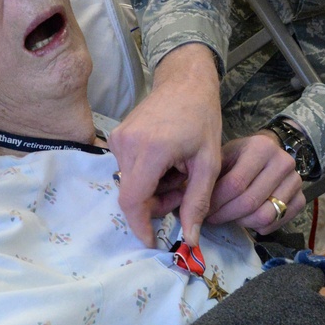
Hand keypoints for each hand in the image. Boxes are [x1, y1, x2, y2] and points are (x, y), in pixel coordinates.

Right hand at [108, 44, 221, 245]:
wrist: (185, 82)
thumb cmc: (202, 118)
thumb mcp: (208, 164)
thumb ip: (198, 203)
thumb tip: (190, 239)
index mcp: (150, 150)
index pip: (133, 201)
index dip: (140, 226)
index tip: (152, 242)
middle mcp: (126, 144)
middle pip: (132, 195)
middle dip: (156, 204)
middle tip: (183, 194)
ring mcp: (118, 138)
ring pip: (130, 184)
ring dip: (153, 190)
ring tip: (178, 174)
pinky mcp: (116, 136)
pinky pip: (128, 169)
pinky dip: (148, 176)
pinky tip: (167, 164)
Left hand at [207, 133, 304, 233]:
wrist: (271, 152)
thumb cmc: (241, 157)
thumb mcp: (224, 156)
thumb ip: (210, 177)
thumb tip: (188, 204)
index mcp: (261, 147)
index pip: (235, 183)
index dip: (216, 202)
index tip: (202, 211)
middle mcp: (283, 162)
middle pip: (249, 202)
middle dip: (226, 215)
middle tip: (212, 218)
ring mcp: (295, 181)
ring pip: (264, 216)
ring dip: (242, 222)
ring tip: (231, 216)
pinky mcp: (301, 198)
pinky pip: (277, 222)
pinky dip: (260, 227)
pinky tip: (248, 218)